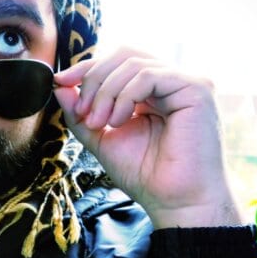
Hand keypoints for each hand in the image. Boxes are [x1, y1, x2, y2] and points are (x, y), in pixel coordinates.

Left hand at [52, 47, 243, 228]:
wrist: (176, 202)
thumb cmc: (146, 176)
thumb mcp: (102, 139)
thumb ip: (80, 114)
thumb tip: (60, 86)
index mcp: (153, 91)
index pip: (118, 62)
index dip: (87, 68)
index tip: (61, 82)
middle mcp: (171, 83)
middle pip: (125, 54)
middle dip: (94, 77)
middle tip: (82, 111)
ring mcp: (186, 83)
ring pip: (133, 63)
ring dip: (106, 92)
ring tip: (100, 123)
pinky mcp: (196, 89)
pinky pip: (148, 75)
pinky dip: (124, 95)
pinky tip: (119, 121)